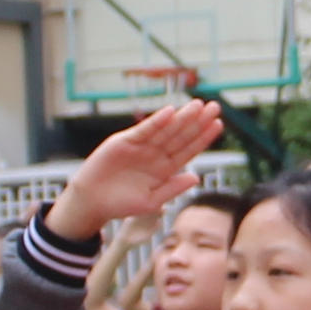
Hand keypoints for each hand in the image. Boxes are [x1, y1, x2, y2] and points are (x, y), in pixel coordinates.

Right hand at [56, 100, 224, 239]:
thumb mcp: (151, 201)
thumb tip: (197, 177)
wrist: (92, 201)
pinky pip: (144, 130)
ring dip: (181, 117)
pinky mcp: (125, 141)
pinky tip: (170, 112)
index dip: (203, 138)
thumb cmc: (121, 204)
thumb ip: (172, 188)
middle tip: (215, 107)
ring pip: (166, 129)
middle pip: (181, 135)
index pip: (188, 150)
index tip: (218, 125)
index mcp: (165, 168)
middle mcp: (156, 154)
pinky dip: (156, 121)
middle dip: (198, 122)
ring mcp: (141, 146)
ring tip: (198, 105)